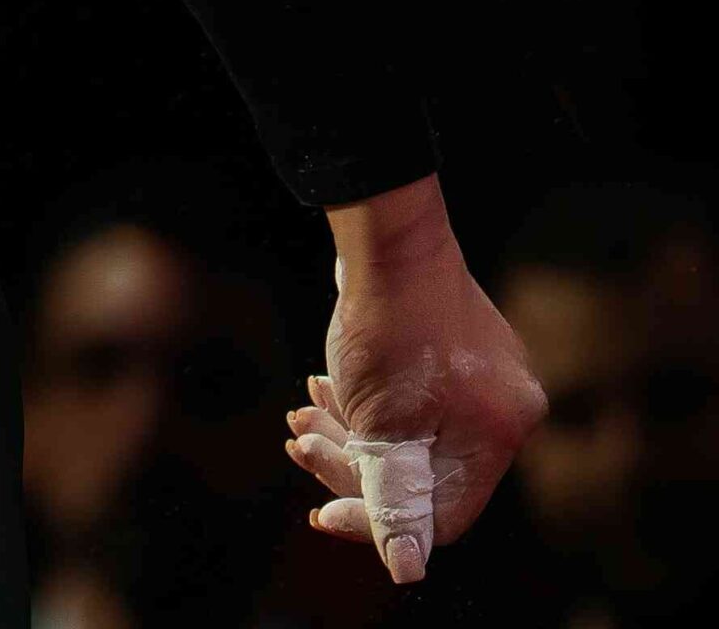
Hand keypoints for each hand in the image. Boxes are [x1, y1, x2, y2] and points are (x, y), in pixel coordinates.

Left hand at [283, 238, 548, 583]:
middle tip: (300, 443)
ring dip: (351, 435)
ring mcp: (484, 378)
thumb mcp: (382, 425)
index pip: (441, 515)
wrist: (386, 236)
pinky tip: (324, 391)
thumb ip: (395, 496)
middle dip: (354, 468)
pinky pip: (413, 404)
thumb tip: (406, 566)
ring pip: (411, 436)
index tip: (322, 513)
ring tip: (304, 414)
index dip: (379, 521)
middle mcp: (504, 411)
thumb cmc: (385, 326)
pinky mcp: (456, 353)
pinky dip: (367, 407)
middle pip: (424, 476)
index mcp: (497, 435)